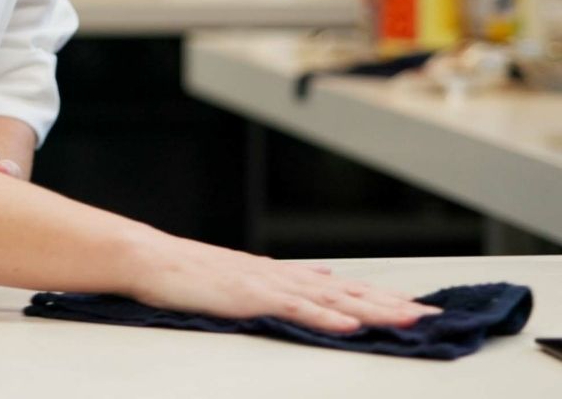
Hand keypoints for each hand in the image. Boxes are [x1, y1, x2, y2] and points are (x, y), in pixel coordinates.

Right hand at [121, 230, 441, 333]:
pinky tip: (350, 322)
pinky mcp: (249, 296)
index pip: (342, 287)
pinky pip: (294, 308)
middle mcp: (280, 276)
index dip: (380, 297)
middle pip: (347, 291)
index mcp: (278, 275)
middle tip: (433, 314)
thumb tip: (320, 279)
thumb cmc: (185, 274)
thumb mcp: (240, 278)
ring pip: (331, 299)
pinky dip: (326, 315)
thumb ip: (281, 281)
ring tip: (407, 319)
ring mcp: (266, 284)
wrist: (148, 259)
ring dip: (372, 309)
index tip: (416, 307)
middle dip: (391, 304)